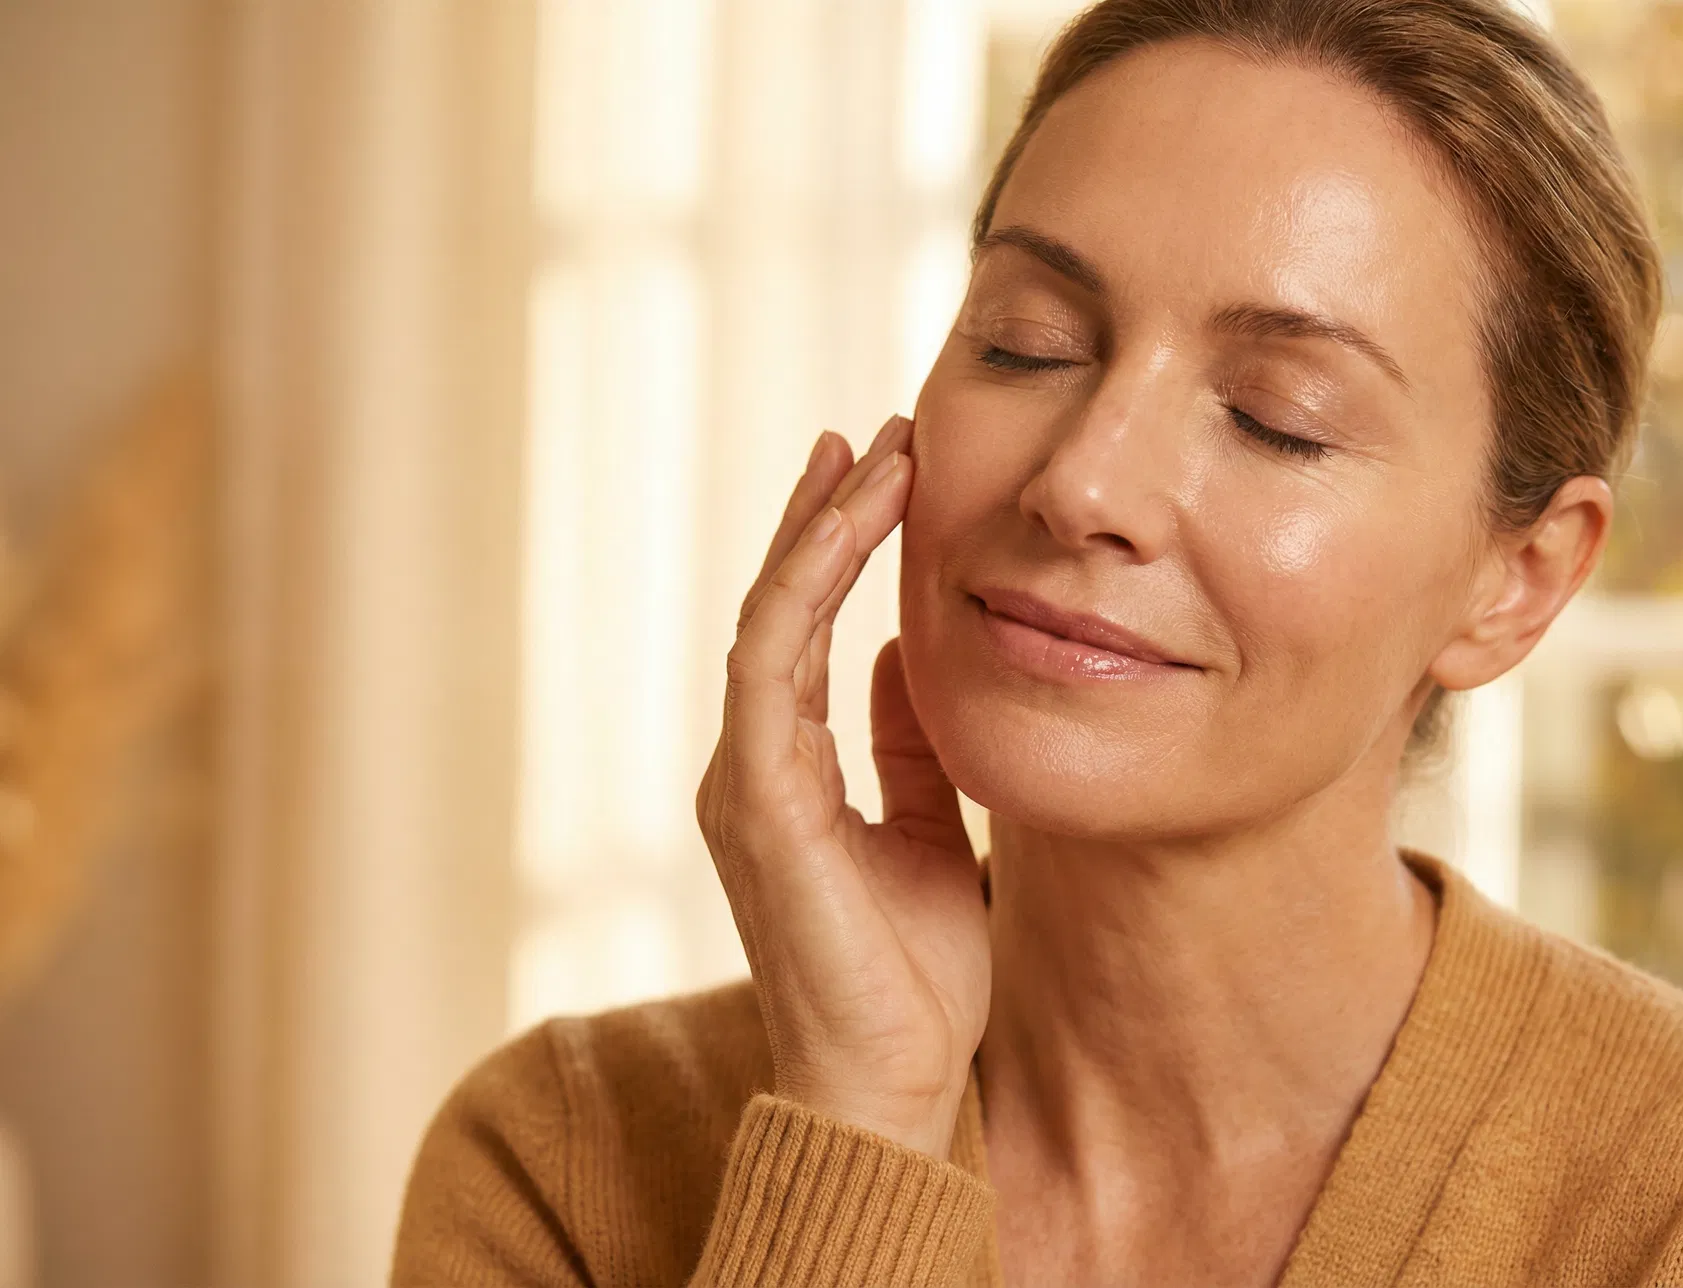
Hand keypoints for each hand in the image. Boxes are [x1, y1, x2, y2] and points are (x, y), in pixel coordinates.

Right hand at [696, 414, 990, 1158]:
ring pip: (769, 622)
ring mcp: (745, 783)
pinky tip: (848, 533)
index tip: (894, 475)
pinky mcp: (756, 805)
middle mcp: (753, 766)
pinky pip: (770, 670)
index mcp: (788, 774)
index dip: (842, 550)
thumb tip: (899, 658)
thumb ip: (905, 749)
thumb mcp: (930, 835)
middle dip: (826, 516)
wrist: (893, 1085)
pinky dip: (804, 593)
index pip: (806, 633)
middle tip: (880, 434)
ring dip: (819, 533)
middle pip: (779, 610)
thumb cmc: (912, 979)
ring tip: (873, 456)